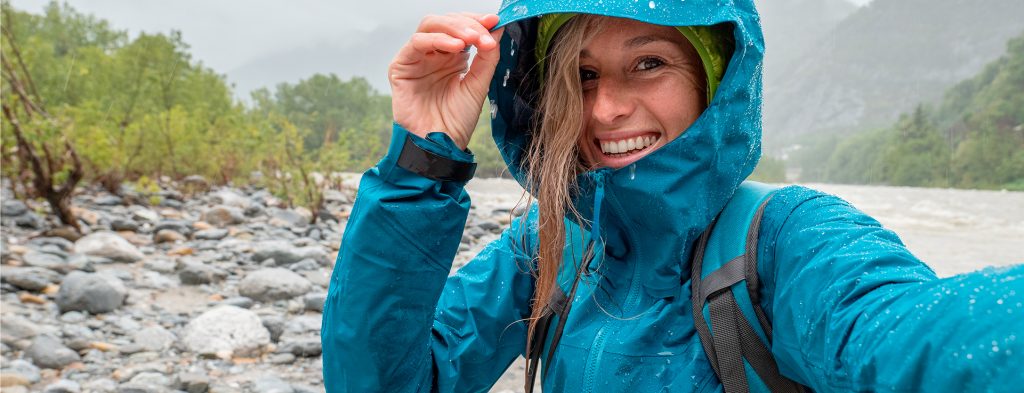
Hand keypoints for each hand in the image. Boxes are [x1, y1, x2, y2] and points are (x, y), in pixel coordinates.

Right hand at [389, 13, 504, 149]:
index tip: (496, 21)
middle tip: (485, 33)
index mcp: (451, 57)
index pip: (462, 27)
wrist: (440, 146)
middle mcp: (433, 54)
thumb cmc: (456, 121)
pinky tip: (455, 47)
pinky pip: (416, 43)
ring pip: (430, 25)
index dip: (477, 21)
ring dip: (454, 28)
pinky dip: (437, 40)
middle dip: (468, 24)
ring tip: (473, 39)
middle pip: (446, 22)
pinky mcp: (400, 67)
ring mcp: (416, 59)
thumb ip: (488, 56)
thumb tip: (498, 26)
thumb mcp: (479, 84)